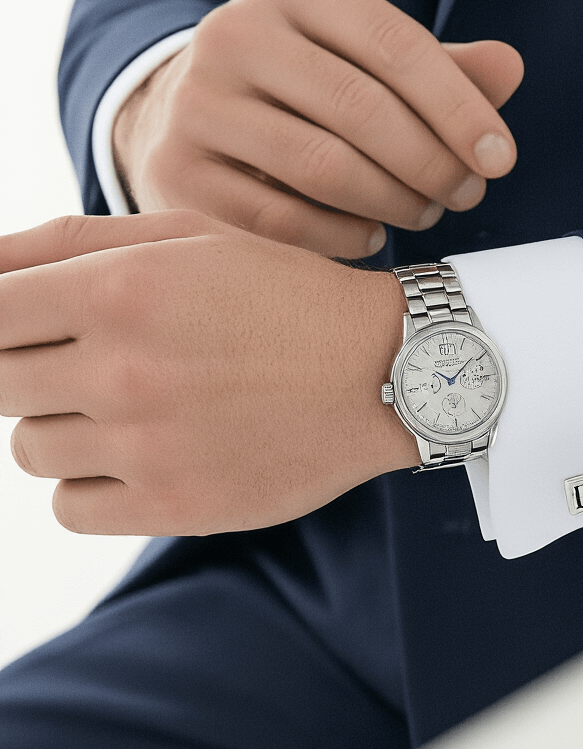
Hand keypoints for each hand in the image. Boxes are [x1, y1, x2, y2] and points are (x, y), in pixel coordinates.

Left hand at [0, 211, 416, 535]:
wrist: (381, 373)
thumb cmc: (275, 296)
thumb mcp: (182, 238)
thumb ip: (65, 244)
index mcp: (119, 288)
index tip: (26, 331)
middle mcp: (124, 369)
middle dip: (28, 372)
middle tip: (86, 364)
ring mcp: (146, 446)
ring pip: (29, 450)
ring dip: (62, 429)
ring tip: (130, 409)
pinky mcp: (171, 507)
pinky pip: (68, 510)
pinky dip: (89, 487)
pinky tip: (139, 457)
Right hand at [113, 0, 522, 257]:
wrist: (179, 116)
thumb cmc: (301, 89)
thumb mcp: (363, 59)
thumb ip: (438, 67)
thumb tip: (510, 69)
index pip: (395, 44)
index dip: (459, 108)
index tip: (500, 160)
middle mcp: (232, 33)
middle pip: (361, 109)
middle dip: (430, 163)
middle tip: (464, 196)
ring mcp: (197, 105)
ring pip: (321, 167)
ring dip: (391, 202)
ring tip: (423, 214)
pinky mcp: (178, 173)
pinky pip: (281, 219)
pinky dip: (340, 236)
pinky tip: (370, 236)